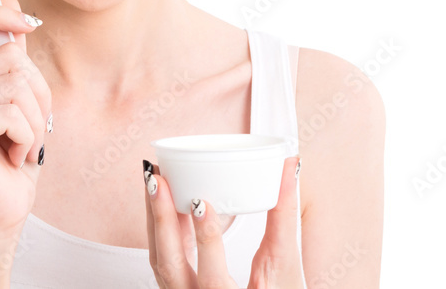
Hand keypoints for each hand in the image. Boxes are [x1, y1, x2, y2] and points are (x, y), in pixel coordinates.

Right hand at [0, 0, 52, 237]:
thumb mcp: (20, 94)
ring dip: (35, 119)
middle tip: (30, 124)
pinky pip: (12, 114)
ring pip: (16, 85)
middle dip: (37, 91)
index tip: (28, 23)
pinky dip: (28, 137)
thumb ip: (11, 48)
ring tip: (22, 142)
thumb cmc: (12, 151)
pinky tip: (15, 155)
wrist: (4, 206)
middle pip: (9, 56)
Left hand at [144, 155, 302, 287]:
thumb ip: (285, 218)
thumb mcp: (285, 267)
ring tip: (155, 178)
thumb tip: (290, 169)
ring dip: (155, 218)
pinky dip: (161, 227)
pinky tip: (165, 200)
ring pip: (159, 259)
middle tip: (157, 179)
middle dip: (161, 219)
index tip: (202, 202)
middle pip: (168, 265)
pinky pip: (162, 256)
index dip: (206, 239)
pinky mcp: (177, 285)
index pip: (213, 280)